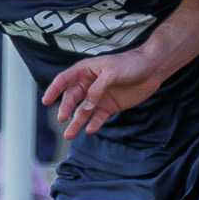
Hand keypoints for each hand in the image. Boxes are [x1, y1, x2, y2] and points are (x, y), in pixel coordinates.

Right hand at [43, 50, 167, 137]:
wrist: (153, 69)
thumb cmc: (131, 64)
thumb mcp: (112, 73)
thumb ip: (97, 90)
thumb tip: (86, 106)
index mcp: (86, 70)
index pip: (65, 80)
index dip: (54, 90)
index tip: (46, 101)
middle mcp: (89, 84)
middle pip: (72, 98)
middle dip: (66, 108)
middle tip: (63, 118)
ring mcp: (99, 96)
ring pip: (83, 111)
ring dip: (76, 122)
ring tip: (70, 135)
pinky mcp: (110, 106)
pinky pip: (98, 117)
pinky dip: (94, 124)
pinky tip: (90, 130)